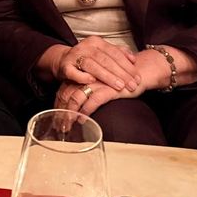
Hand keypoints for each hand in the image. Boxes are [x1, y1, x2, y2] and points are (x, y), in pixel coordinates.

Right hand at [39, 36, 139, 91]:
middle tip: (132, 85)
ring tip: (119, 86)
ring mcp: (74, 56)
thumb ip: (117, 53)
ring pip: (92, 65)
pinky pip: (74, 72)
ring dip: (107, 76)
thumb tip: (134, 58)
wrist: (63, 59)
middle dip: (121, 73)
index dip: (127, 66)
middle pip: (106, 59)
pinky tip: (92, 82)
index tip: (137, 78)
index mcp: (96, 42)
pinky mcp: (65, 66)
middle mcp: (86, 46)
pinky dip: (83, 76)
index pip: (115, 53)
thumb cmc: (87, 58)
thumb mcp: (102, 52)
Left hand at [55, 47, 193, 115]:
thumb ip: (88, 88)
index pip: (64, 87)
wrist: (141, 71)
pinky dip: (85, 111)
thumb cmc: (120, 79)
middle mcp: (87, 74)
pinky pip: (92, 100)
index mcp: (84, 72)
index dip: (58, 103)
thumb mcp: (100, 82)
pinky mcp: (108, 88)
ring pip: (76, 97)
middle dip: (61, 110)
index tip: (55, 117)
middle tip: (59, 125)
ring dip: (70, 113)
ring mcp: (96, 80)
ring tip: (68, 125)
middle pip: (67, 92)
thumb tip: (76, 105)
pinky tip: (82, 120)